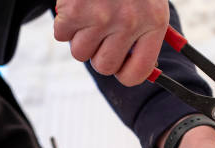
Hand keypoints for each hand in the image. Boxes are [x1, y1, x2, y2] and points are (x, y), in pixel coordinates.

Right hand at [54, 0, 168, 85]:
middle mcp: (130, 23)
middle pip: (104, 66)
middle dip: (98, 53)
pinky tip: (75, 6)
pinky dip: (63, 23)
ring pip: (80, 53)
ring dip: (79, 37)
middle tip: (100, 34)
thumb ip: (144, 37)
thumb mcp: (149, 4)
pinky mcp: (75, 10)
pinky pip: (61, 35)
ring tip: (89, 14)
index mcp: (153, 23)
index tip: (120, 67)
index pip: (137, 73)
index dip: (124, 74)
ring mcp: (102, 17)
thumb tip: (136, 72)